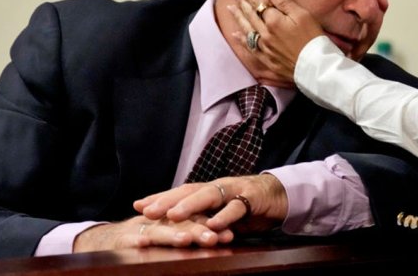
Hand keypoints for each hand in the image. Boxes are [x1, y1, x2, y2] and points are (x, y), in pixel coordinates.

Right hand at [73, 214, 233, 251]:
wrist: (109, 239)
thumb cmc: (148, 238)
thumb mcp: (171, 236)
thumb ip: (192, 234)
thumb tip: (224, 237)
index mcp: (173, 222)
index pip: (195, 222)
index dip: (211, 228)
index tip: (228, 236)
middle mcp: (159, 223)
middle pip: (180, 225)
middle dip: (197, 231)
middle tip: (214, 238)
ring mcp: (140, 230)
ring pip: (157, 232)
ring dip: (171, 235)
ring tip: (185, 239)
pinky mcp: (122, 239)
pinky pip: (129, 240)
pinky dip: (136, 240)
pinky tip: (143, 243)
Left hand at [133, 174, 288, 233]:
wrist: (280, 196)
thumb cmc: (246, 206)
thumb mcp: (221, 214)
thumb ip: (203, 220)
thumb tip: (177, 230)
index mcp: (208, 191)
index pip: (180, 192)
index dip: (160, 198)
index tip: (137, 205)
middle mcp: (218, 187)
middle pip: (189, 191)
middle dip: (167, 201)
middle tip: (147, 211)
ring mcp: (234, 191)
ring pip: (209, 196)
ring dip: (190, 205)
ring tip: (173, 215)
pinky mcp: (251, 198)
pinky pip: (236, 208)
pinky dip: (224, 216)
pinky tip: (213, 225)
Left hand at [228, 0, 323, 84]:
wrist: (315, 67)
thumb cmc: (313, 39)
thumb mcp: (303, 15)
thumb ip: (284, 1)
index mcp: (274, 20)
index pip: (257, 2)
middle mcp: (265, 33)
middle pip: (249, 14)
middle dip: (240, 1)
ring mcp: (264, 47)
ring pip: (246, 29)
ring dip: (237, 17)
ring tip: (230, 8)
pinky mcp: (266, 59)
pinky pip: (250, 47)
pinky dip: (241, 40)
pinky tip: (235, 34)